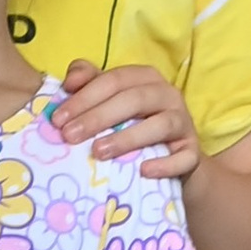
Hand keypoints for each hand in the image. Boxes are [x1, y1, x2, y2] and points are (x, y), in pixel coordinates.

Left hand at [49, 60, 199, 181]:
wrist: (171, 159)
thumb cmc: (132, 126)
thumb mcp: (110, 102)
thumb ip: (89, 84)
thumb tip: (70, 81)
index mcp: (145, 78)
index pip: (113, 80)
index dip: (84, 97)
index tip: (57, 119)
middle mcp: (168, 95)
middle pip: (134, 99)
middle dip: (98, 117)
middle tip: (69, 136)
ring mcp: (183, 123)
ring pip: (161, 124)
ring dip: (128, 138)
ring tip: (98, 152)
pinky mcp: (193, 152)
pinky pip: (184, 157)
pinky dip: (165, 164)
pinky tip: (144, 171)